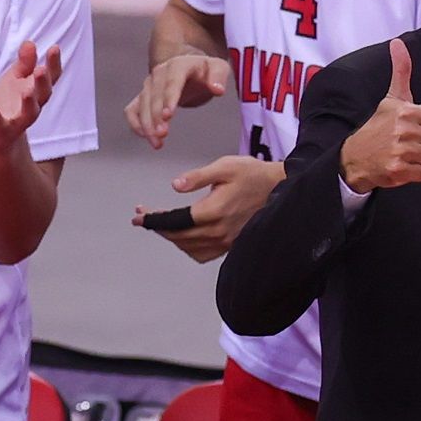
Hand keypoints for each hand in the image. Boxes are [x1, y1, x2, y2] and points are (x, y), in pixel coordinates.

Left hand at [0, 41, 62, 152]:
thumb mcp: (15, 78)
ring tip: (26, 91)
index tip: (54, 48)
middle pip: (43, 94)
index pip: (50, 76)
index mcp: (37, 90)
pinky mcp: (3, 131)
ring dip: (29, 102)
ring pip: (30, 112)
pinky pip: (1, 126)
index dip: (53, 63)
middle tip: (41, 69)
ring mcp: (19, 119)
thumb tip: (29, 43)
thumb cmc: (9, 102)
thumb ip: (24, 63)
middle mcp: (33, 105)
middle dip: (42, 82)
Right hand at [125, 53, 231, 149]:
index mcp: (179, 65)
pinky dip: (136, 123)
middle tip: (162, 134)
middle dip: (156, 116)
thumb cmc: (206, 71)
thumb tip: (218, 90)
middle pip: (154, 96)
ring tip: (157, 142)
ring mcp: (149, 84)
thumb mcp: (219, 69)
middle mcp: (160, 73)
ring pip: (142, 105)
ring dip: (147, 124)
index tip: (168, 115)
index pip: (172, 81)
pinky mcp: (143, 96)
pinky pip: (132, 110)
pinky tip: (146, 137)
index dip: (169, 98)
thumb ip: (219, 77)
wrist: (192, 70)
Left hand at [131, 155, 286, 263]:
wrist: (281, 189)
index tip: (139, 215)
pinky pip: (202, 254)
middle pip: (177, 236)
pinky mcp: (231, 245)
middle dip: (157, 226)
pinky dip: (187, 247)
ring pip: (187, 247)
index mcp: (213, 211)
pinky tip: (183, 236)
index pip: (174, 220)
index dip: (153, 219)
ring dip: (171, 236)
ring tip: (161, 223)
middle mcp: (218, 231)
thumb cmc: (253, 175)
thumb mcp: (225, 166)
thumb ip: (198, 177)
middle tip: (143, 216)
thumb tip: (175, 185)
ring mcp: (225, 241)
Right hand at [339, 40, 420, 192]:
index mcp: (406, 111)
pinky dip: (418, 172)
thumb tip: (398, 42)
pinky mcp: (398, 171)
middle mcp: (403, 130)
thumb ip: (401, 70)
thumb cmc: (378, 126)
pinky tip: (405, 164)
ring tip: (411, 152)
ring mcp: (400, 152)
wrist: (354, 157)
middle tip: (415, 140)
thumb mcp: (392, 97)